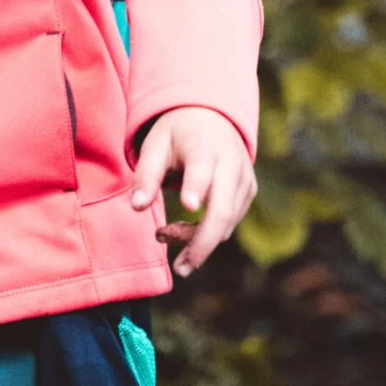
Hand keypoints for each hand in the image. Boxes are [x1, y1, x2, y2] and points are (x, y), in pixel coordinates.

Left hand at [130, 107, 255, 278]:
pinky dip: (206, 234)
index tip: (188, 206)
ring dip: (196, 240)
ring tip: (163, 234)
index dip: (196, 188)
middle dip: (201, 244)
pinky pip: (229, 223)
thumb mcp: (155, 145)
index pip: (202, 170)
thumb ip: (146, 175)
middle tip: (180, 269)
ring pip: (225, 224)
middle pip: (222, 212)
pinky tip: (183, 229)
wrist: (211, 116)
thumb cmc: (177, 134)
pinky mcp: (248, 193)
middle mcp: (231, 165)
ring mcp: (244, 180)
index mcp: (204, 147)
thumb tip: (138, 207)